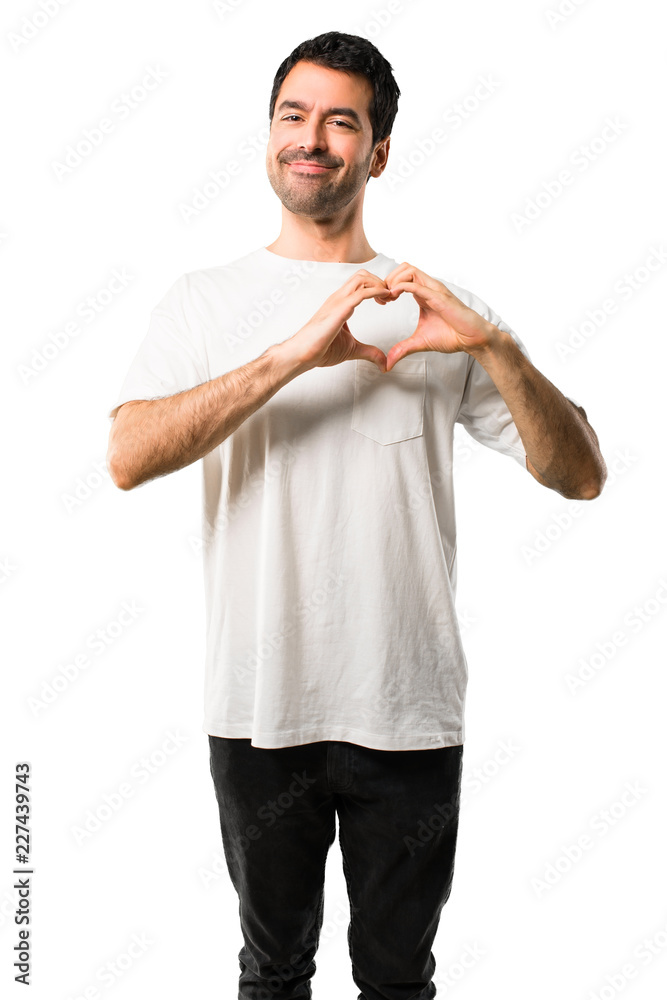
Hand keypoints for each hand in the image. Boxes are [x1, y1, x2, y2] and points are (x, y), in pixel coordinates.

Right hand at [287, 269, 392, 371]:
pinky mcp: (339, 309)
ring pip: (362, 278)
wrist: (302, 354)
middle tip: (390, 298)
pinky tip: (384, 299)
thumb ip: (369, 352)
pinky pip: (361, 292)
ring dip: (380, 285)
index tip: (387, 300)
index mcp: (340, 303)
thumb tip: (383, 362)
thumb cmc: (319, 349)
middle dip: (380, 282)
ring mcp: (338, 301)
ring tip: (389, 298)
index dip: (377, 287)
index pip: (360, 283)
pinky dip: (376, 292)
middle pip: (362, 275)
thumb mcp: (352, 349)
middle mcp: (338, 298)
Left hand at [380, 262, 498, 371]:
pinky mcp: (439, 297)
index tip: (382, 302)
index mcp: (423, 294)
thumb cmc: (452, 336)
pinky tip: (394, 297)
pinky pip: (418, 285)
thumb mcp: (420, 342)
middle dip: (388, 279)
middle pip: (404, 267)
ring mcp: (434, 290)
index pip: (402, 277)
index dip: (387, 286)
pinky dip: (402, 287)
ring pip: (409, 270)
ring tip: (388, 298)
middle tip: (383, 299)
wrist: (472, 339)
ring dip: (394, 281)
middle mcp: (429, 288)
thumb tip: (388, 363)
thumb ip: (402, 349)